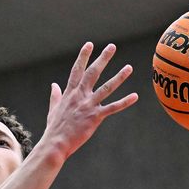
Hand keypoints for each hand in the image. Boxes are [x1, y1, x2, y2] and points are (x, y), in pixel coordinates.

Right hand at [40, 42, 136, 162]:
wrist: (55, 143)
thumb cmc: (54, 128)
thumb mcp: (53, 109)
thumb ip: (55, 96)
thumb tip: (53, 85)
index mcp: (70, 93)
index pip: (77, 71)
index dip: (83, 57)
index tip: (89, 45)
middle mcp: (80, 96)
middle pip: (93, 73)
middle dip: (102, 59)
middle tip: (112, 46)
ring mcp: (88, 106)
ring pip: (106, 88)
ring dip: (119, 77)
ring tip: (129, 67)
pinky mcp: (95, 117)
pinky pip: (112, 108)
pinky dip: (124, 102)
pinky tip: (135, 96)